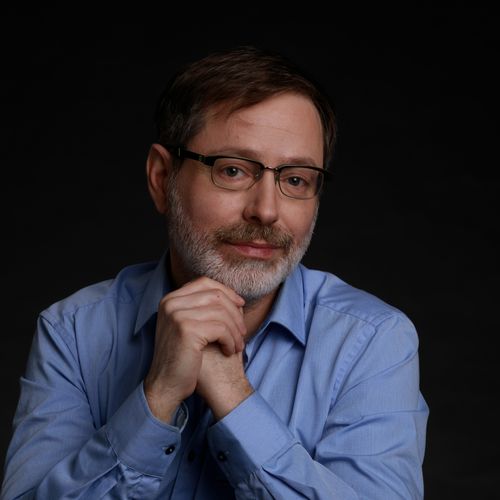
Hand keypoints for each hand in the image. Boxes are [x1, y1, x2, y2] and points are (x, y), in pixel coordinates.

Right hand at [144, 277, 245, 421]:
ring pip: (222, 312)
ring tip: (237, 345)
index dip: (227, 292)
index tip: (240, 305)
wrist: (166, 385)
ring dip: (235, 330)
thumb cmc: (183, 357)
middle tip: (242, 332)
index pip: (204, 282)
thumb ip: (204, 309)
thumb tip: (236, 298)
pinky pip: (221, 328)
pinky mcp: (186, 330)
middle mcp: (171, 303)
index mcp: (170, 299)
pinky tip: (229, 351)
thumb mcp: (189, 326)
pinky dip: (230, 340)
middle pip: (216, 295)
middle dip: (235, 313)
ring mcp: (177, 315)